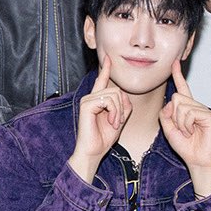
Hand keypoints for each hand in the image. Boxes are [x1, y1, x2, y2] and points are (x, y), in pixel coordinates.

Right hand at [69, 53, 129, 178]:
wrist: (93, 152)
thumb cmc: (103, 138)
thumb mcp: (119, 120)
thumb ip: (123, 106)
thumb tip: (124, 96)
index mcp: (97, 100)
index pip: (102, 81)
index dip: (106, 69)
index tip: (109, 58)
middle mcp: (90, 98)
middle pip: (116, 90)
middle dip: (122, 106)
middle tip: (118, 122)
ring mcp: (87, 101)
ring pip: (113, 95)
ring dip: (119, 111)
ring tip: (114, 123)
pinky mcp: (86, 105)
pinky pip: (108, 101)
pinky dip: (114, 112)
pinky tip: (111, 122)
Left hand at [158, 61, 210, 180]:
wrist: (197, 160)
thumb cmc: (185, 147)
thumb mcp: (168, 129)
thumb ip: (165, 114)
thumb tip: (171, 102)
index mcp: (187, 108)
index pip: (182, 88)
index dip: (178, 75)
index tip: (174, 63)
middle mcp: (196, 107)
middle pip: (176, 98)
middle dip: (173, 116)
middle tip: (182, 129)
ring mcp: (203, 110)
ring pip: (181, 106)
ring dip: (180, 123)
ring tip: (189, 133)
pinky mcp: (209, 116)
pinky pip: (190, 113)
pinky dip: (186, 125)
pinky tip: (193, 132)